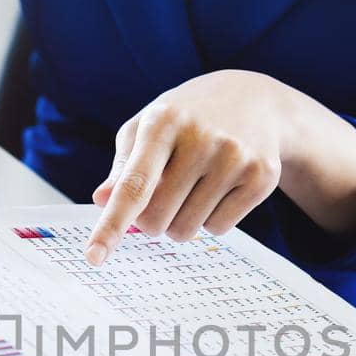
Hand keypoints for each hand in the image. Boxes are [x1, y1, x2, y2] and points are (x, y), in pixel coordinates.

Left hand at [85, 71, 286, 263]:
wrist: (254, 98)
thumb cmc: (186, 118)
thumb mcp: (148, 128)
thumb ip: (123, 166)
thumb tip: (102, 200)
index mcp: (163, 122)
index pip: (133, 185)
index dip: (111, 225)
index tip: (93, 257)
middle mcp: (201, 138)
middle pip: (156, 219)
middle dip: (151, 220)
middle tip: (163, 194)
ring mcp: (235, 157)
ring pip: (187, 230)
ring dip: (181, 221)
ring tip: (194, 186)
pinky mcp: (262, 176)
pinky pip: (219, 229)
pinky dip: (211, 219)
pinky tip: (220, 188)